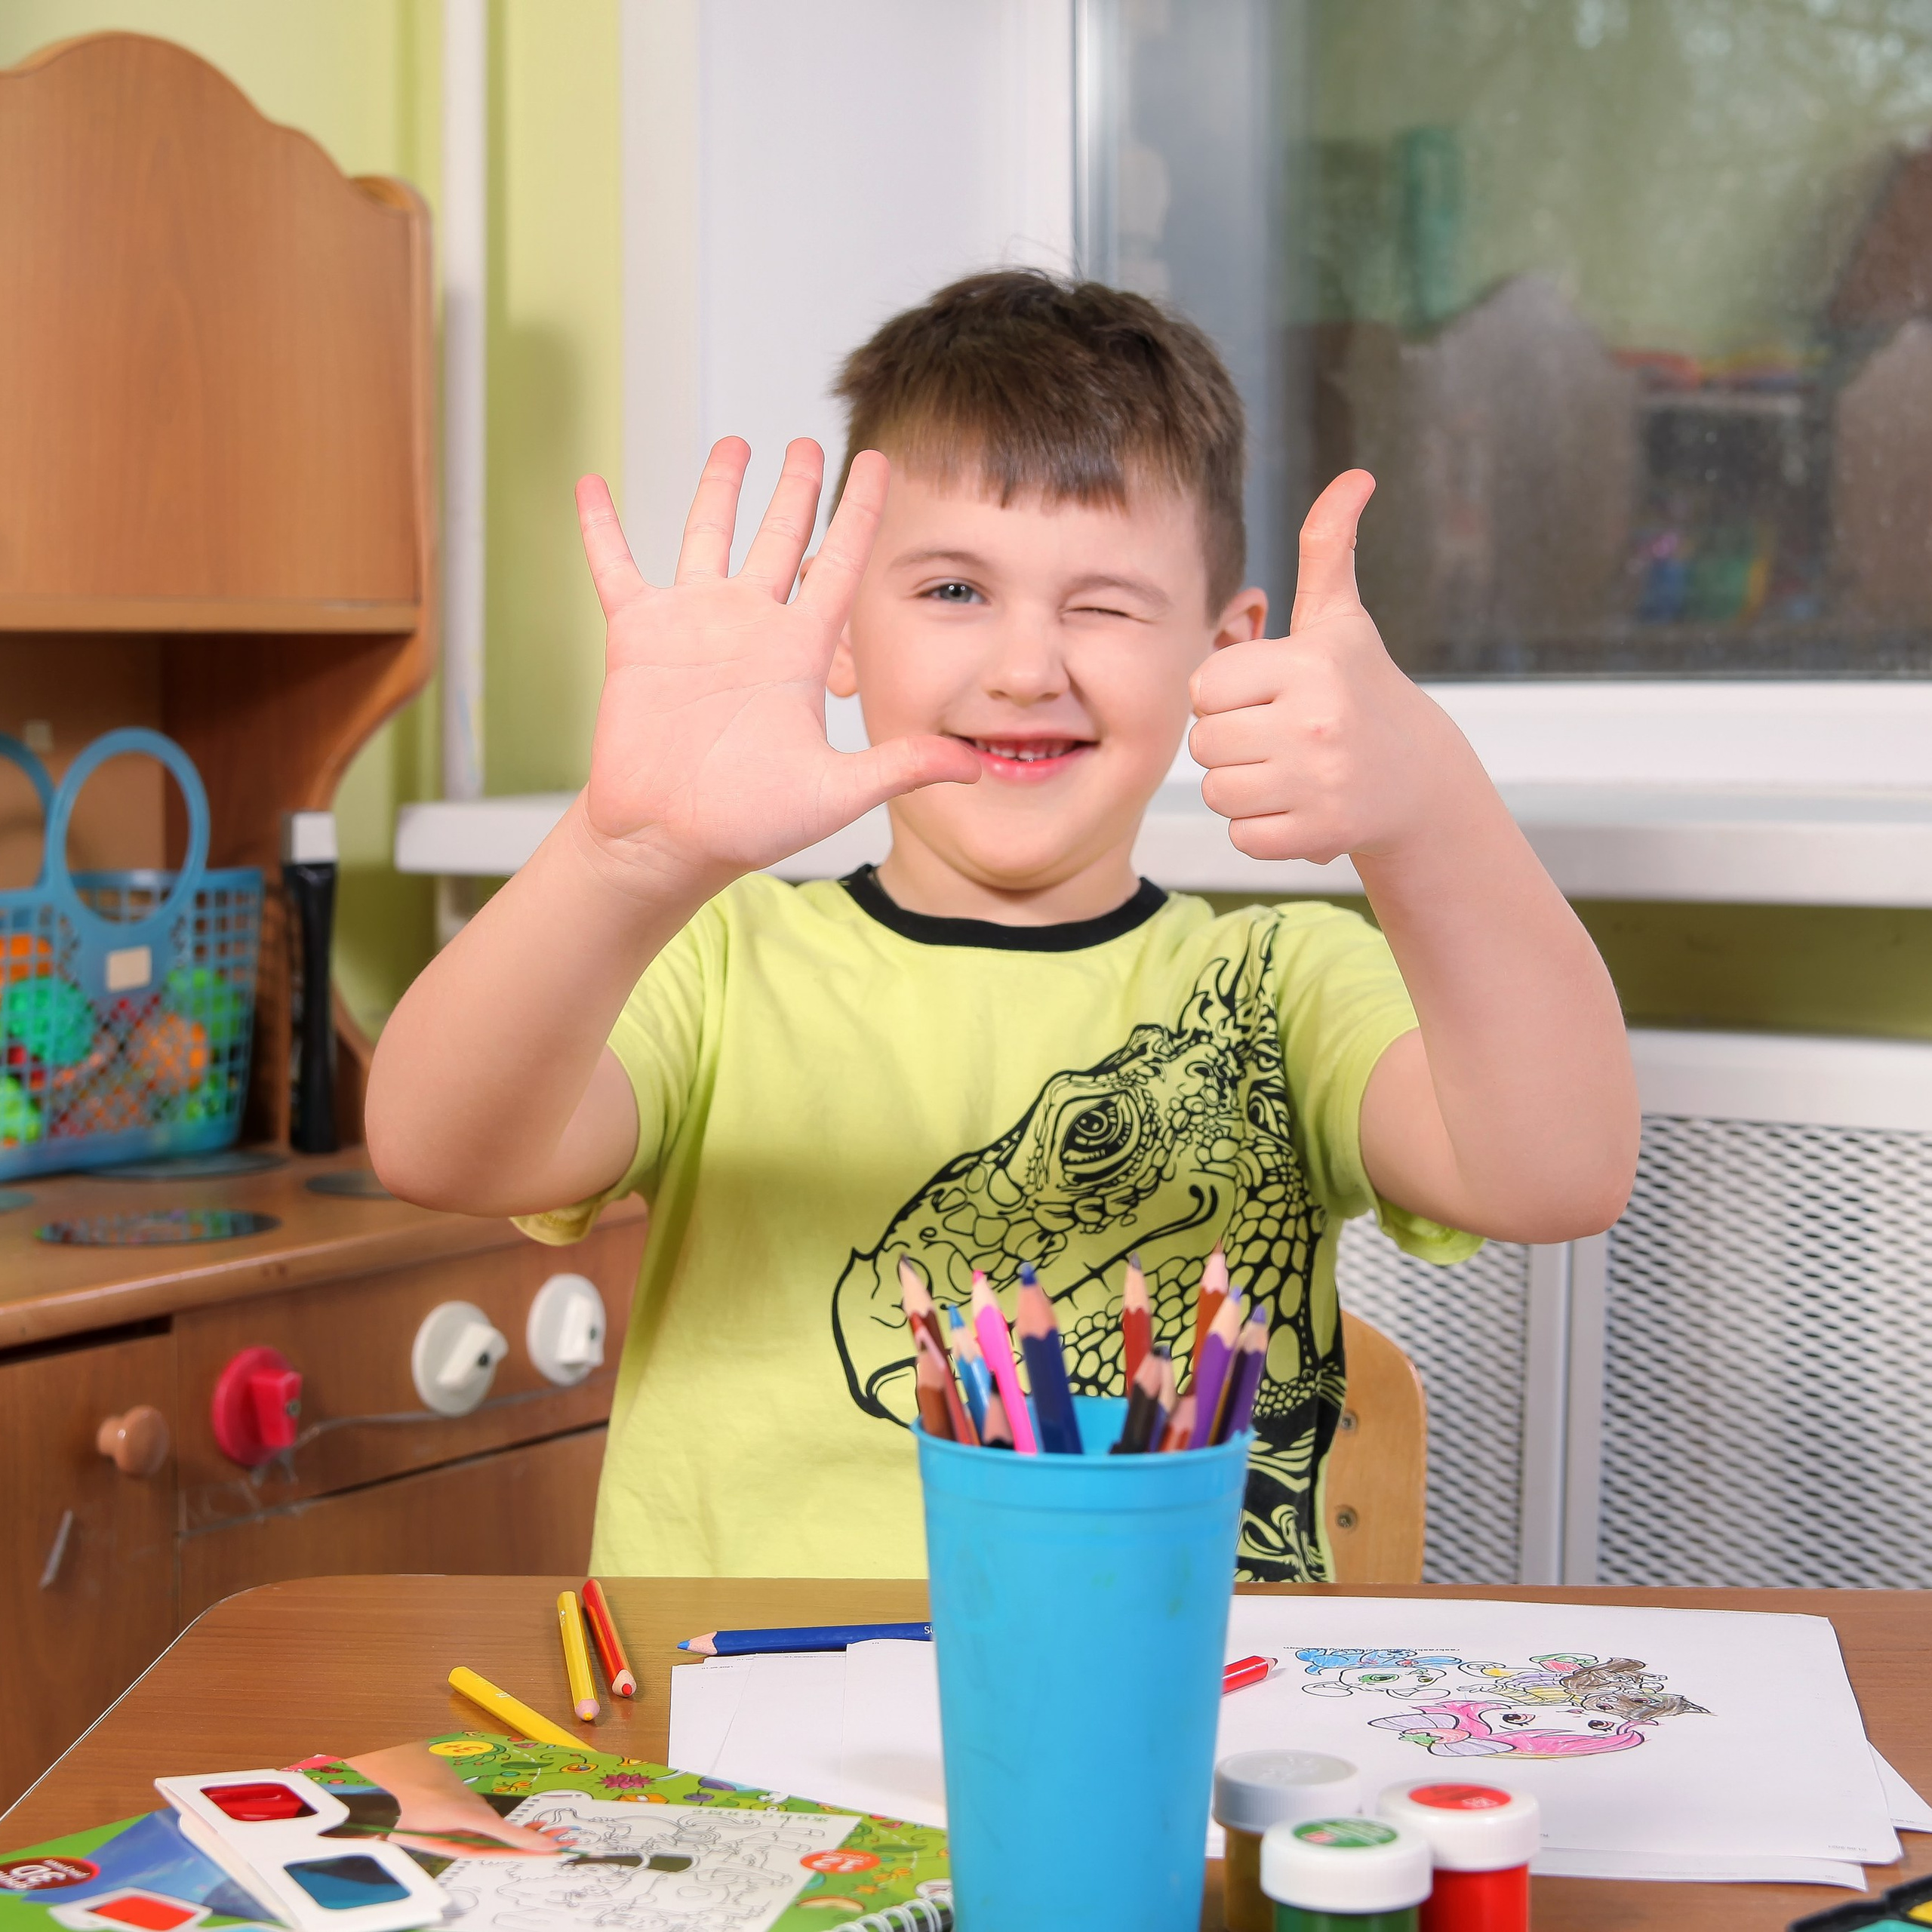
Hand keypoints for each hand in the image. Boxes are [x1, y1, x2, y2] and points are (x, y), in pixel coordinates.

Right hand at [575, 439, 978, 893]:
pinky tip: (590, 485)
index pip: (839, 563)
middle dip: (796, 489)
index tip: (879, 462)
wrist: (668, 840)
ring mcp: (692, 625)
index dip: (859, 511)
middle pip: (779, 537)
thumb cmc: (748, 823)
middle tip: (809, 443)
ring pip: (708, 536)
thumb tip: (975, 765)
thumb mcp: (836, 791)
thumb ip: (901, 767)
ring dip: (719, 490)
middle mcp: (749, 626)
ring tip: (735, 444)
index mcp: (798, 651)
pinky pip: (615, 567)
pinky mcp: (637, 635)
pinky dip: (601, 528)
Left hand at [1188, 471, 1485, 864]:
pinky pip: (1242, 836)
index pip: (1204, 687)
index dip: (1225, 695)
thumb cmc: (1360, 690)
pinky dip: (1261, 828)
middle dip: (1230, 743)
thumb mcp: (1341, 621)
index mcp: (1309, 665)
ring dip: (1242, 788)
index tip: (1266, 696)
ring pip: (1218, 793)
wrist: (1418, 778)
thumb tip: (1354, 476)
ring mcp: (1319, 783)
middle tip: (1277, 737)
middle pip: (1204, 744)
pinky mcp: (1320, 835)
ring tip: (1286, 771)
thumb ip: (1328, 549)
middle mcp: (1316, 723)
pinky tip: (1297, 805)